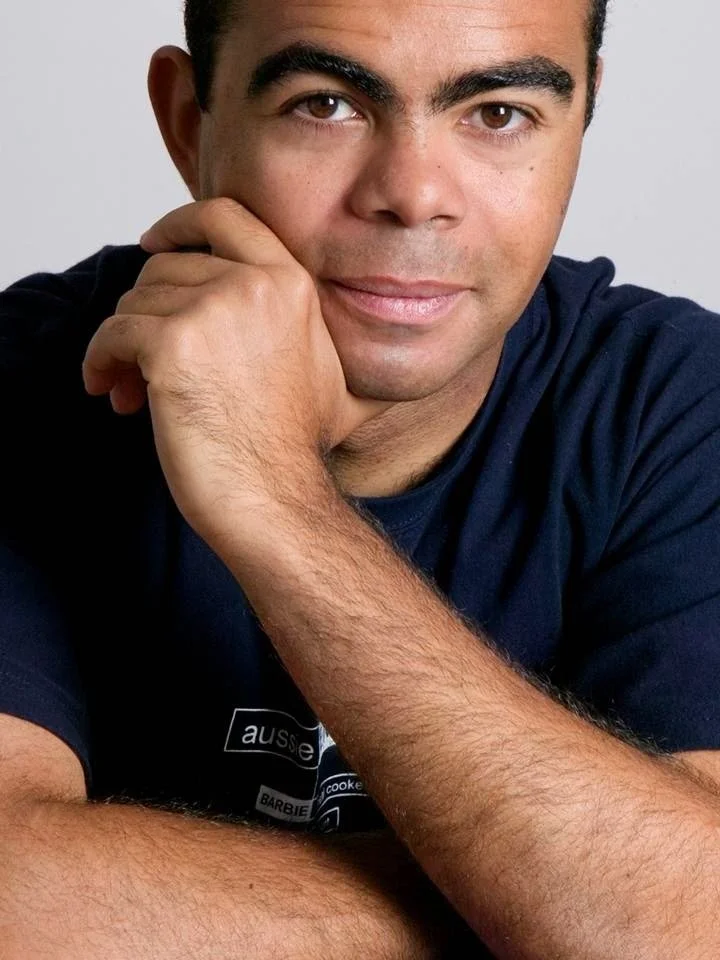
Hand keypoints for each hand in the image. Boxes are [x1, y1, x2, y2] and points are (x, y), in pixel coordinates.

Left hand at [82, 198, 386, 543]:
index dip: (181, 222)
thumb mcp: (329, 374)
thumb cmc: (294, 447)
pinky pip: (112, 333)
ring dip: (123, 345)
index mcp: (291, 282)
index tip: (155, 243)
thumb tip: (306, 329)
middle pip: (167, 267)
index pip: (225, 215)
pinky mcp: (172, 345)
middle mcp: (255, 284)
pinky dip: (100, 361)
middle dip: (147, 310)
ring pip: (136, 302)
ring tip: (133, 390)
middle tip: (142, 361)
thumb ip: (310, 334)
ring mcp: (213, 310)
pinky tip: (111, 390)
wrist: (276, 496)